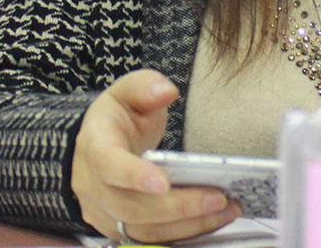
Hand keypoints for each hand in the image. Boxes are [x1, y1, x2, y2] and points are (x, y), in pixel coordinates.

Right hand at [71, 69, 239, 242]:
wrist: (100, 144)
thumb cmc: (118, 116)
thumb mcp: (128, 91)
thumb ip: (146, 86)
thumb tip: (165, 91)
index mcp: (95, 146)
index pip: (109, 165)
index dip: (133, 176)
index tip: (163, 182)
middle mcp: (94, 187)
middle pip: (131, 207)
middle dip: (177, 206)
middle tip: (218, 197)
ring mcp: (105, 213)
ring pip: (142, 230)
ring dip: (187, 224)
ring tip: (226, 209)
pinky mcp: (121, 228)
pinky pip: (151, 239)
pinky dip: (183, 233)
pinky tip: (213, 220)